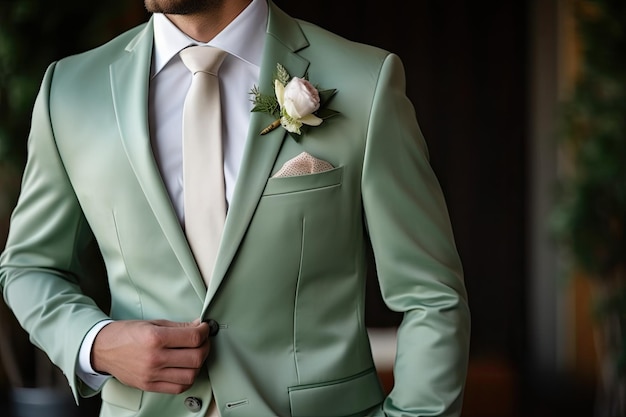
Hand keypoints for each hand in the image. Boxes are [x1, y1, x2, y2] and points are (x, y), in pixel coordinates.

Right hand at [92, 319, 210, 393]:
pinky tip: (186, 369)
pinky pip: (178, 388)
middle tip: (202, 340)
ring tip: (194, 354)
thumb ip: (179, 326)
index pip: (193, 338)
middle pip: (196, 357)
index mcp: (155, 338)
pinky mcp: (149, 386)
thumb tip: (199, 327)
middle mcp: (154, 358)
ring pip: (191, 375)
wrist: (102, 349)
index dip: (205, 332)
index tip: (205, 328)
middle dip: (205, 346)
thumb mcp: (153, 323)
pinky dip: (188, 379)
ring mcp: (152, 374)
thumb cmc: (126, 334)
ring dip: (198, 364)